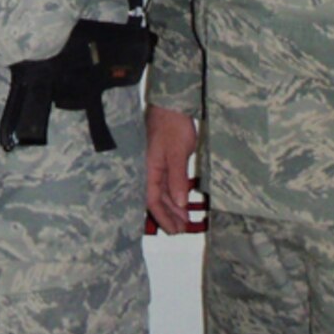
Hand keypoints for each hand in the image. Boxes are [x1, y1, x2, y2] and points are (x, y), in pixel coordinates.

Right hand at [145, 105, 200, 233]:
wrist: (171, 103)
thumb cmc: (172, 125)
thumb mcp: (177, 153)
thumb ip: (177, 179)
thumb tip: (179, 203)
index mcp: (148, 169)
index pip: (152, 200)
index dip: (163, 217)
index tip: (175, 231)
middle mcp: (149, 169)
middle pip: (156, 199)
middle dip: (169, 216)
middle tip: (182, 230)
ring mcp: (156, 164)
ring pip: (162, 192)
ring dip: (173, 207)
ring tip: (184, 221)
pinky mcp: (163, 159)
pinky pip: (167, 182)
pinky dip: (174, 193)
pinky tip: (182, 201)